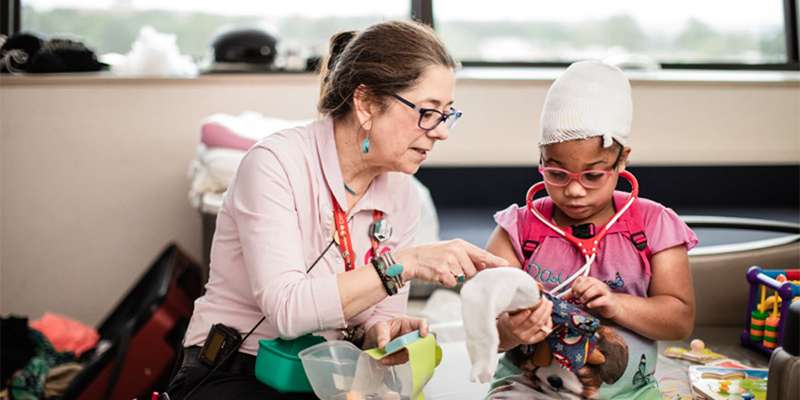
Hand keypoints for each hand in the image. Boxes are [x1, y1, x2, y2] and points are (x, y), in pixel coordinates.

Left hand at [363, 317, 428, 365]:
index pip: (421, 323)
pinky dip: (394, 361)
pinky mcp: (405, 355)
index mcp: (409, 323)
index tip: (423, 334)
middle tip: (404, 351)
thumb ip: (382, 335)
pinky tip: (386, 360)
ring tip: (385, 358)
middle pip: (421, 341)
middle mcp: (412, 335)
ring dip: (399, 357)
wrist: (377, 338)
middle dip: (414, 347)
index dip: (425, 328)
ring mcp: (410, 346)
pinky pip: (403, 359)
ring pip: (411, 353)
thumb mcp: (380, 327)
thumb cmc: (383, 329)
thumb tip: (383, 345)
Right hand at [394, 239, 508, 286]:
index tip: (505, 265)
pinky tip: (438, 274)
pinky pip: (452, 283)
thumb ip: (468, 257)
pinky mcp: (442, 271)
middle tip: (451, 268)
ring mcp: (449, 261)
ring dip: (455, 277)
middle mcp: (456, 251)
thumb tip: (484, 266)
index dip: (494, 261)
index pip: (481, 253)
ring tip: (443, 270)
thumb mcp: (451, 250)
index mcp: (459, 244)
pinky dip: (446, 282)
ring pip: (463, 277)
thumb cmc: (433, 255)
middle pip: (473, 270)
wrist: (413, 259)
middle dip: (465, 273)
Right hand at [497, 298, 553, 350]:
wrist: (507, 335)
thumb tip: (522, 292)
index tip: (529, 308)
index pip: (515, 321)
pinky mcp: (533, 341)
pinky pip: (543, 333)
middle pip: (532, 321)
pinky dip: (548, 324)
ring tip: (549, 305)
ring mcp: (526, 338)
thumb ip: (512, 306)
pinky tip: (549, 316)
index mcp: (509, 324)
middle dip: (541, 309)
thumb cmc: (508, 319)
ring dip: (546, 314)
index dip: (523, 315)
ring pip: (539, 325)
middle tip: (545, 300)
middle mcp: (518, 332)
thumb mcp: (505, 312)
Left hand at [565, 276, 621, 318]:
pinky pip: (602, 299)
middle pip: (589, 281)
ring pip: (596, 288)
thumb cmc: (597, 299)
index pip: (581, 279)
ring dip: (586, 296)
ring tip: (583, 302)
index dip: (575, 286)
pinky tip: (589, 306)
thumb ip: (575, 295)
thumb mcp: (584, 296)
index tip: (573, 294)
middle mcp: (598, 284)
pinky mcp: (609, 300)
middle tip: (578, 298)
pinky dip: (594, 303)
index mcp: (591, 281)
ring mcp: (605, 291)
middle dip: (580, 290)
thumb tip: (563, 296)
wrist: (611, 306)